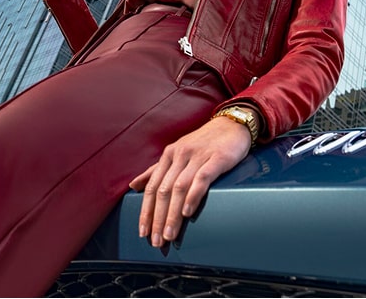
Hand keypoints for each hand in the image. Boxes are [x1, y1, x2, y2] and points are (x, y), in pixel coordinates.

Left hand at [129, 116, 251, 247]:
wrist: (232, 125)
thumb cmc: (204, 142)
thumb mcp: (177, 152)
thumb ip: (156, 170)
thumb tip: (133, 185)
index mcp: (168, 155)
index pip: (152, 187)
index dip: (146, 211)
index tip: (143, 231)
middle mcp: (179, 155)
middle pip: (163, 191)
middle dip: (158, 218)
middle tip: (157, 241)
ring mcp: (197, 156)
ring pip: (179, 188)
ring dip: (173, 214)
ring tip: (170, 235)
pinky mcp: (216, 159)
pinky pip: (201, 179)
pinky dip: (193, 196)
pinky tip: (188, 212)